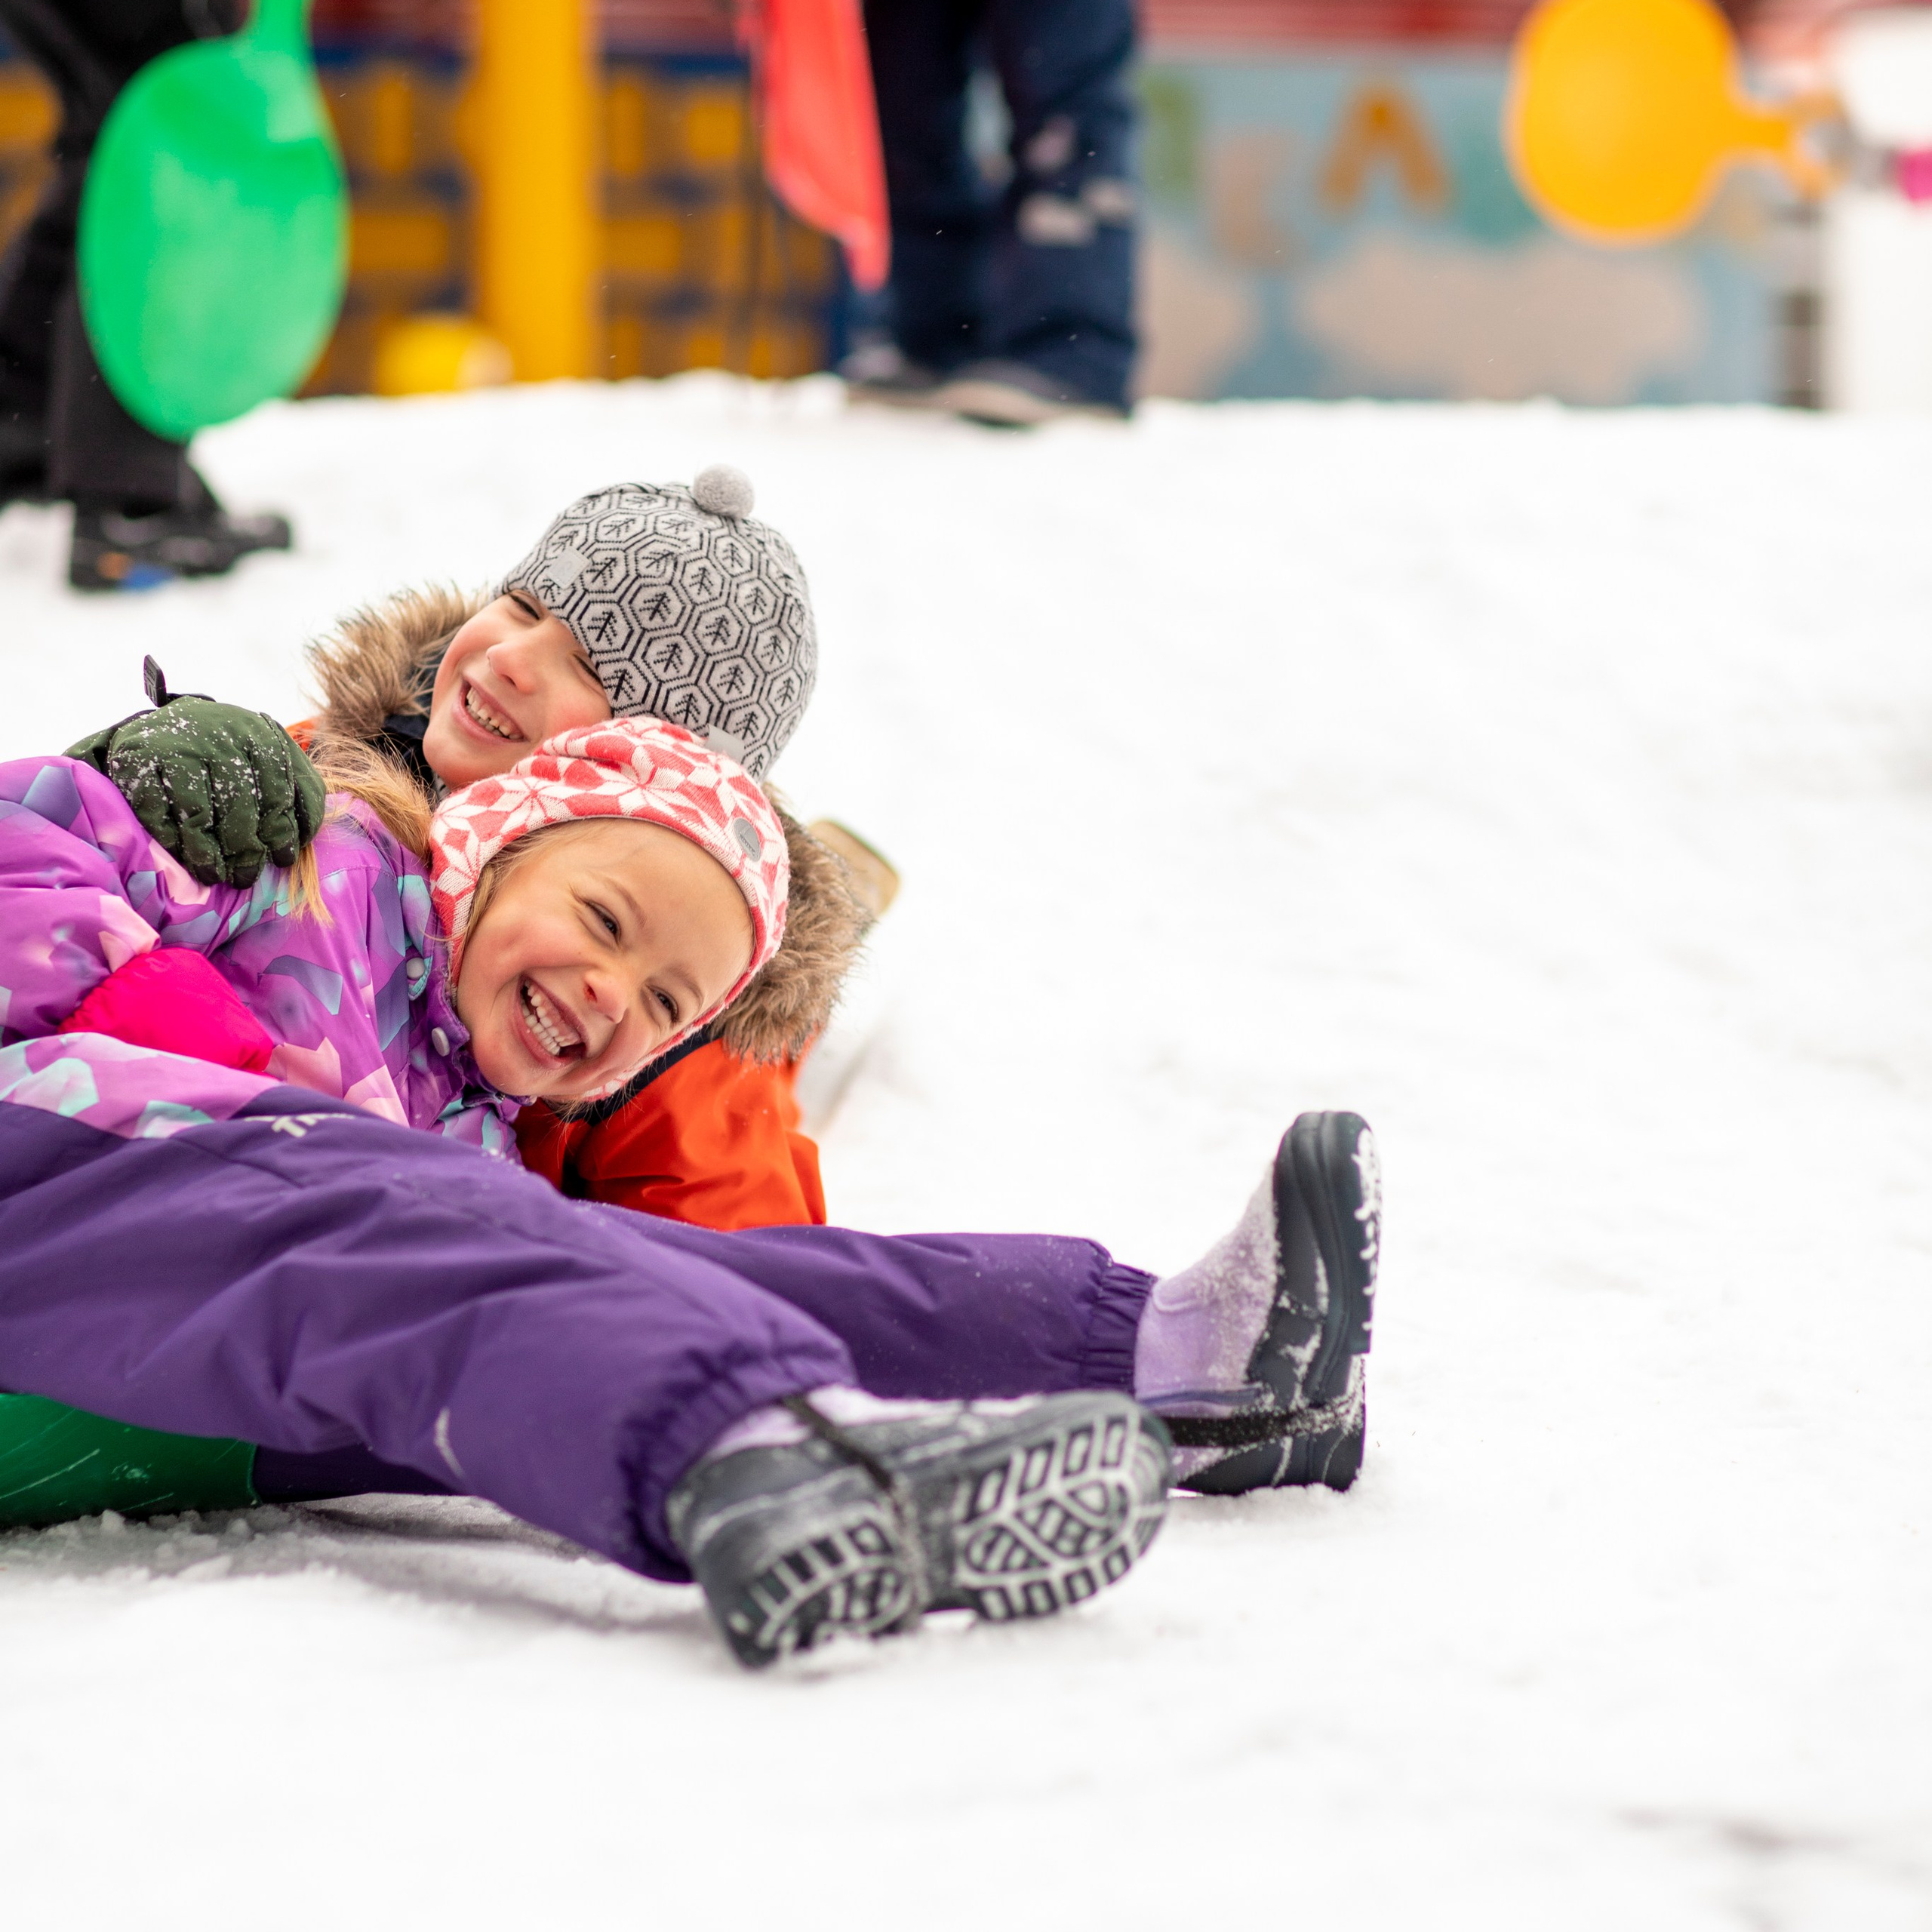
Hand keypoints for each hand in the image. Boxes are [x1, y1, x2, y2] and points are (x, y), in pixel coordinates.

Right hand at [65, 696, 324, 886]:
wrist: (165, 726)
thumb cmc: (229, 754)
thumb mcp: (271, 758)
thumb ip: (298, 789)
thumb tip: (306, 836)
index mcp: (258, 734)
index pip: (277, 789)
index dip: (281, 830)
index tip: (283, 860)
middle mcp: (217, 735)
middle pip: (238, 805)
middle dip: (245, 849)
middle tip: (246, 877)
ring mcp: (175, 746)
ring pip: (198, 813)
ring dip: (207, 852)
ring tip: (213, 875)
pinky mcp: (137, 760)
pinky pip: (156, 810)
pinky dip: (168, 837)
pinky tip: (178, 853)